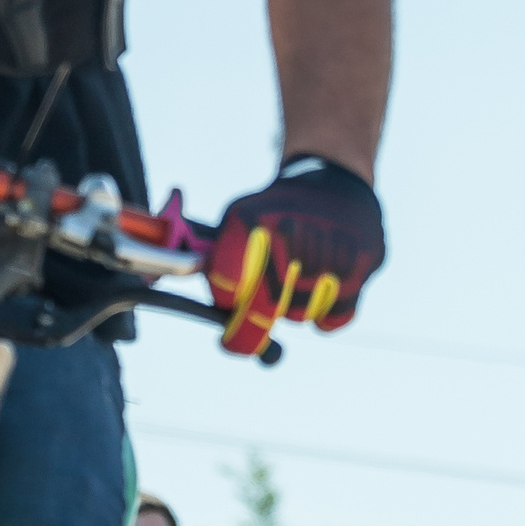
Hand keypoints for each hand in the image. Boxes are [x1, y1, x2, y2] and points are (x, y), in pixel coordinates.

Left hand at [206, 158, 384, 354]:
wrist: (336, 184)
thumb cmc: (276, 213)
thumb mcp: (237, 217)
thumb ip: (206, 255)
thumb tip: (165, 280)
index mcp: (251, 219)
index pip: (226, 279)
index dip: (224, 297)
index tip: (226, 303)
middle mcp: (290, 233)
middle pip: (262, 309)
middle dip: (245, 332)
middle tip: (236, 341)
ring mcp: (328, 254)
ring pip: (297, 316)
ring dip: (290, 311)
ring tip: (294, 280)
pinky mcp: (359, 270)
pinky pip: (331, 320)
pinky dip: (323, 314)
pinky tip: (321, 288)